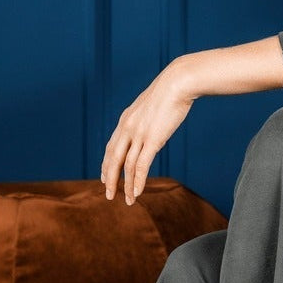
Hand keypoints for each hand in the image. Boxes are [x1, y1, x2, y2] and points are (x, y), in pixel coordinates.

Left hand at [102, 60, 195, 204]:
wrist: (178, 83)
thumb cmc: (170, 92)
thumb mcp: (152, 105)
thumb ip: (147, 118)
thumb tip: (151, 126)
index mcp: (126, 120)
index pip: (111, 147)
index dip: (106, 164)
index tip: (105, 177)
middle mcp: (127, 128)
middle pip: (112, 159)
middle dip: (109, 179)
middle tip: (108, 194)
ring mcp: (139, 134)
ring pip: (126, 166)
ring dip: (125, 186)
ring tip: (127, 200)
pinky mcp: (152, 140)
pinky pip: (140, 166)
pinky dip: (137, 182)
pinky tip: (137, 193)